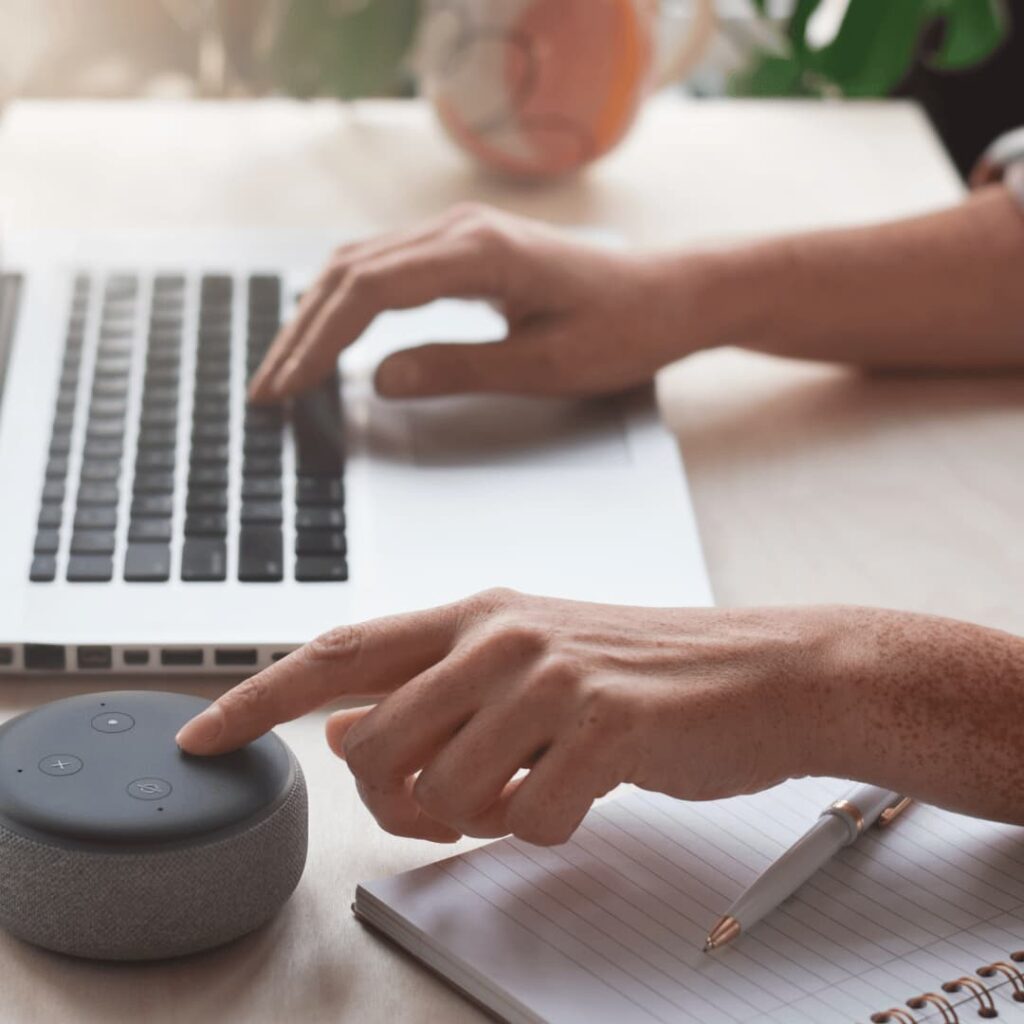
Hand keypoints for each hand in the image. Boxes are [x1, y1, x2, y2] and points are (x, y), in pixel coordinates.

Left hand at [176, 590, 840, 844]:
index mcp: (475, 614)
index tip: (201, 737)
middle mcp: (500, 634)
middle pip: (374, 744)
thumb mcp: (525, 663)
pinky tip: (583, 791)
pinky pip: (527, 819)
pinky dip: (545, 827)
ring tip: (530, 788)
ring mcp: (549, 677)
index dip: (258, 697)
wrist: (760, 674)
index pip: (337, 651)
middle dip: (392, 801)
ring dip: (477, 817)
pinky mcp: (600, 727)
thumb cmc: (640, 673)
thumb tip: (347, 728)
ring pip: (444, 792)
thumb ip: (434, 691)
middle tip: (444, 808)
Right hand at [247, 204, 700, 402]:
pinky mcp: (465, 249)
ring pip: (361, 266)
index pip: (370, 292)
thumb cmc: (623, 329)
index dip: (320, 343)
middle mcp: (460, 231)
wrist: (670, 295)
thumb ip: (458, 369)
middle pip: (351, 274)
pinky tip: (330, 332)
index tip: (288, 388)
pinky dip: (348, 303)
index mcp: (479, 254)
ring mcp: (460, 234)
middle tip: (267, 389)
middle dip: (302, 334)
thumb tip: (378, 380)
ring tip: (286, 367)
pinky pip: (387, 268)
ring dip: (317, 316)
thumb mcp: (544, 367)